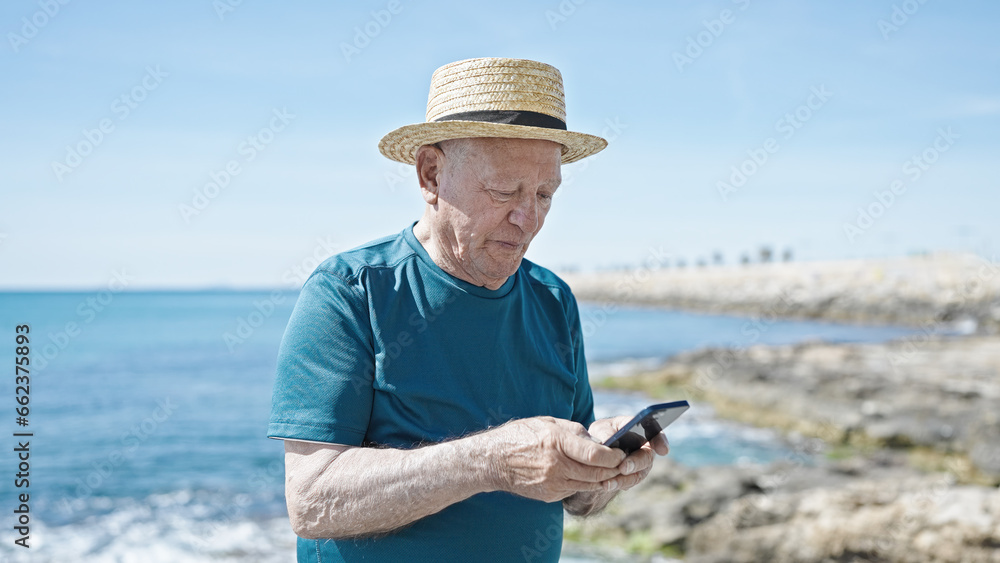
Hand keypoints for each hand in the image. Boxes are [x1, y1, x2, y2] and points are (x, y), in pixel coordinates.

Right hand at [483, 416, 626, 502]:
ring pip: (589, 485)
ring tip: (610, 470)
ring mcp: (553, 483)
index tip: (622, 453)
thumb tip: (597, 442)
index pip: (595, 454)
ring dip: (603, 478)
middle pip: (597, 473)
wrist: (493, 460)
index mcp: (556, 442)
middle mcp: (556, 465)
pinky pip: (575, 489)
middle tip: (622, 463)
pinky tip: (586, 475)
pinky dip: (585, 483)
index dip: (614, 456)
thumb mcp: (548, 423)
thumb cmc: (521, 436)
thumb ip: (574, 432)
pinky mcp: (550, 495)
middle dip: (614, 469)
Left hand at [586, 416, 669, 491]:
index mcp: (640, 430)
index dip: (661, 441)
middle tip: (623, 468)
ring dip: (624, 479)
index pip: (655, 432)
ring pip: (638, 474)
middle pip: (646, 457)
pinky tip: (607, 485)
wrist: (596, 452)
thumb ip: (606, 432)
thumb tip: (607, 441)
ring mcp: (640, 464)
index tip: (663, 451)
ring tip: (608, 483)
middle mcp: (644, 448)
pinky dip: (618, 485)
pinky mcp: (633, 477)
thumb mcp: (601, 428)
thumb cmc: (602, 434)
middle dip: (635, 464)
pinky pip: (629, 483)